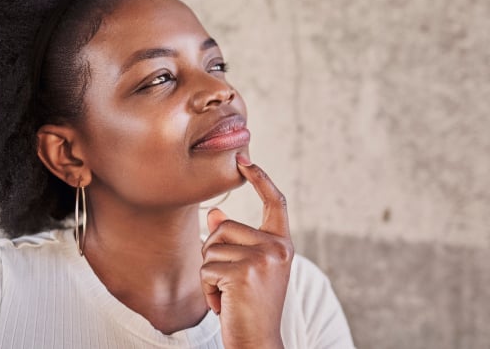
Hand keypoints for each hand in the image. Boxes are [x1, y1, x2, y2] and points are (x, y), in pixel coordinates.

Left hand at [201, 154, 292, 348]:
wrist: (258, 341)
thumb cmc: (249, 308)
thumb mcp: (245, 270)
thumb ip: (233, 242)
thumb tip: (214, 213)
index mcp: (282, 245)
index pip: (275, 203)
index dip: (260, 179)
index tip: (245, 159)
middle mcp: (277, 249)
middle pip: (225, 228)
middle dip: (214, 255)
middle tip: (228, 285)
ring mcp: (263, 259)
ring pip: (212, 248)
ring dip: (209, 275)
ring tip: (228, 295)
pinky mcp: (244, 272)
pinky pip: (206, 268)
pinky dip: (207, 289)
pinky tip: (223, 304)